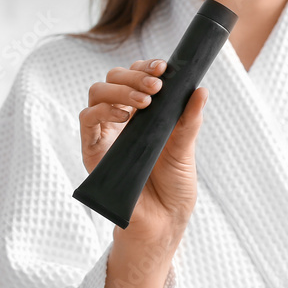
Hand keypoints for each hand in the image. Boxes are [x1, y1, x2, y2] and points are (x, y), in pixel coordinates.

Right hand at [80, 58, 208, 249]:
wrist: (163, 221)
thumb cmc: (174, 186)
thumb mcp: (186, 149)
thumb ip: (189, 120)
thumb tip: (201, 90)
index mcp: (144, 114)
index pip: (136, 76)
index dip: (145, 66)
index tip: (163, 66)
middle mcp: (121, 119)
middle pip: (114, 78)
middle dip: (134, 74)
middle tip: (155, 86)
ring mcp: (105, 133)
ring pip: (97, 92)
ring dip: (120, 89)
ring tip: (143, 102)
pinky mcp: (92, 151)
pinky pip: (87, 120)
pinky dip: (103, 111)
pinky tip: (124, 117)